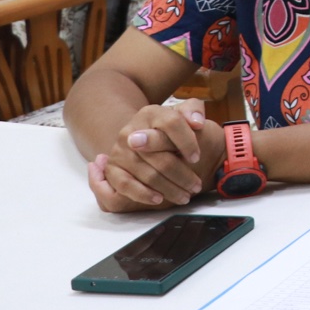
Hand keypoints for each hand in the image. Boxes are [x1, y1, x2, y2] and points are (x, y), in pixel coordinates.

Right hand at [90, 100, 223, 211]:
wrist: (151, 141)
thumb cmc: (175, 130)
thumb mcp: (186, 113)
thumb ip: (193, 110)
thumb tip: (197, 122)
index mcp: (151, 113)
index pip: (171, 123)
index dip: (187, 141)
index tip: (197, 157)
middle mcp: (131, 131)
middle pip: (160, 156)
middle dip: (182, 174)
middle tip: (196, 186)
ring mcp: (119, 151)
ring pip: (148, 174)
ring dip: (169, 189)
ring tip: (185, 196)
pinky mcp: (112, 169)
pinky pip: (125, 185)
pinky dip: (143, 194)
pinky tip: (159, 199)